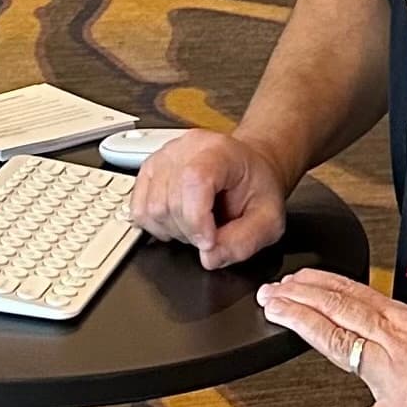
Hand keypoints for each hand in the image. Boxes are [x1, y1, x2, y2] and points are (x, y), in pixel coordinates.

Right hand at [129, 130, 287, 270]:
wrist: (249, 169)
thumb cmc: (258, 188)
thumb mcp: (268, 220)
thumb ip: (244, 242)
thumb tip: (209, 257)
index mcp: (220, 152)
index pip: (193, 180)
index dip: (197, 220)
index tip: (210, 241)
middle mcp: (186, 148)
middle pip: (169, 201)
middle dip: (189, 232)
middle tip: (210, 234)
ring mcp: (164, 157)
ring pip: (150, 207)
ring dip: (172, 230)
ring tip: (195, 225)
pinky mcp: (150, 170)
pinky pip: (138, 207)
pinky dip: (155, 225)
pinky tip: (177, 221)